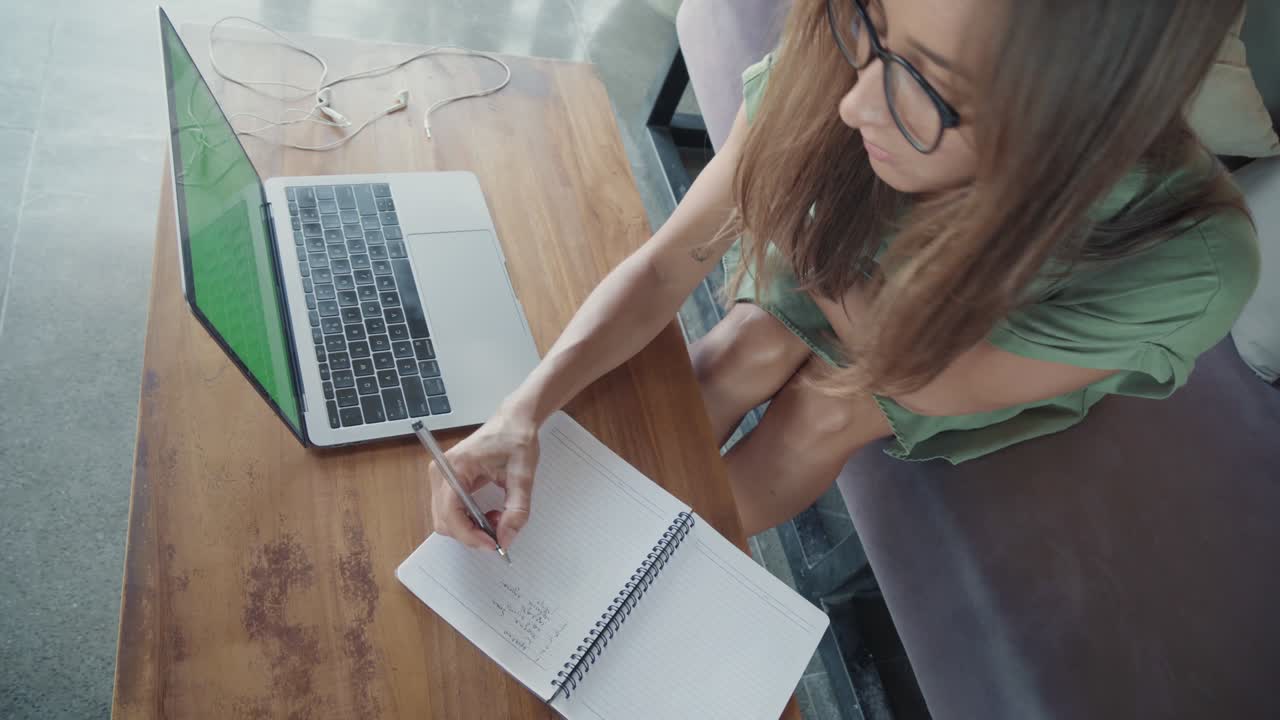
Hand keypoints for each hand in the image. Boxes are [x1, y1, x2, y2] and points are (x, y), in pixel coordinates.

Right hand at [429, 403, 540, 550]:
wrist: (514, 421)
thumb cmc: (516, 439)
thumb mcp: (523, 476)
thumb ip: (516, 510)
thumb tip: (506, 539)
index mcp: (455, 466)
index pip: (450, 512)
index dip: (470, 534)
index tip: (493, 544)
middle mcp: (441, 472)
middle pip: (444, 521)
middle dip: (471, 534)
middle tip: (499, 532)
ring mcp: (442, 477)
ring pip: (446, 520)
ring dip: (470, 528)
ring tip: (497, 518)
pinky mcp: (448, 481)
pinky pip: (451, 511)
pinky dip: (469, 520)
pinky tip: (489, 514)